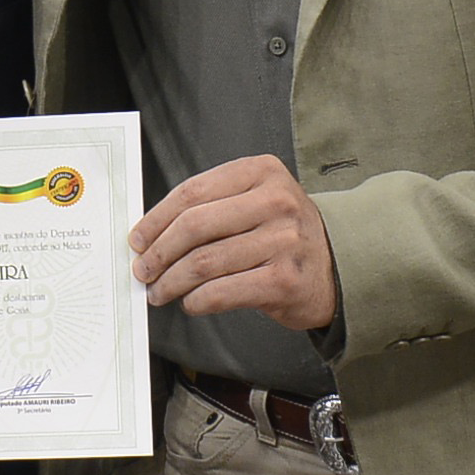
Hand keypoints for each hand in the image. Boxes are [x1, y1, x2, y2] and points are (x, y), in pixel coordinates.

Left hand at [129, 155, 338, 330]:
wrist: (336, 267)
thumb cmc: (283, 234)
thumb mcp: (256, 200)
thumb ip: (212, 207)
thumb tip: (151, 234)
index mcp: (262, 172)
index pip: (193, 192)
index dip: (156, 218)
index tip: (137, 238)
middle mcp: (276, 202)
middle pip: (195, 225)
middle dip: (159, 252)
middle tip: (142, 269)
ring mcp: (283, 241)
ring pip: (205, 262)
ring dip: (172, 281)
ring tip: (159, 291)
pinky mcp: (284, 280)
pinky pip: (222, 292)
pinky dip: (197, 300)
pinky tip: (190, 302)